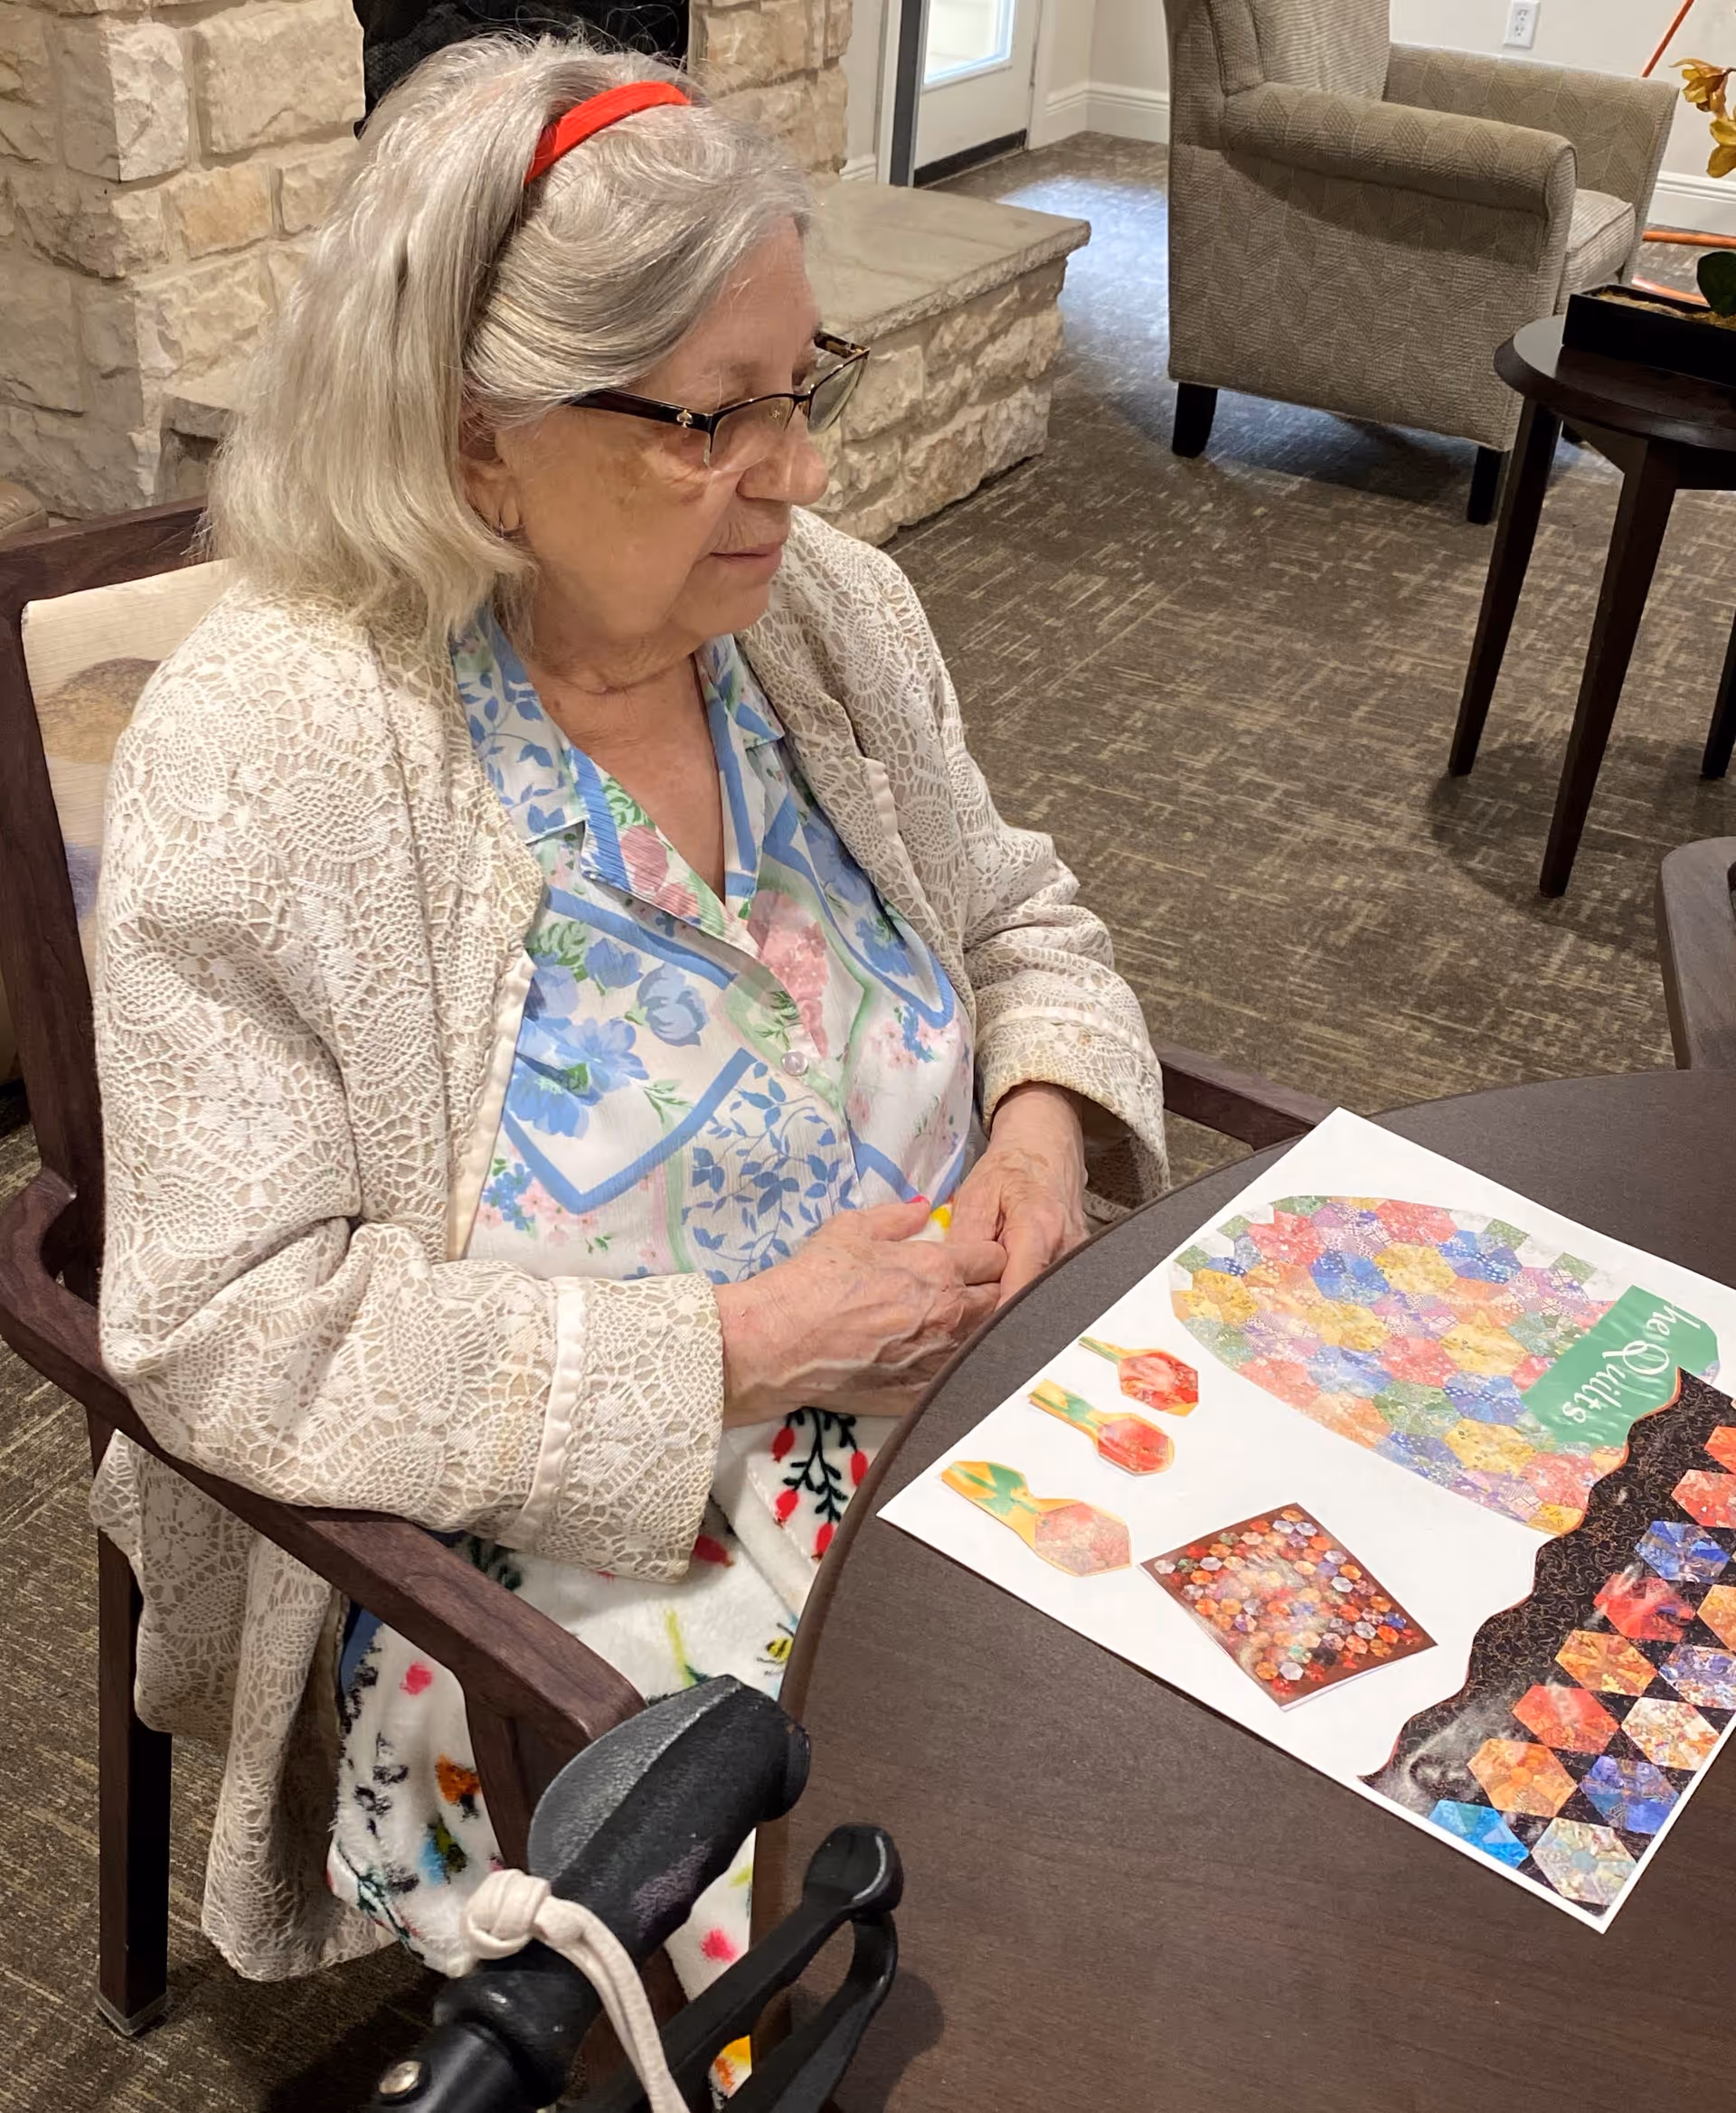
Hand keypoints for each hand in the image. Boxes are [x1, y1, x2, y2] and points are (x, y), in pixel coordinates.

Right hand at [714, 1198, 1006, 1425]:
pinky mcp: (925, 1391)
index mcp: (939, 1268)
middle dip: (993, 1289)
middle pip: (1002, 1299)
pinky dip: (957, 1363)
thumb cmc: (813, 1281)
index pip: (995, 1257)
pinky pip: (960, 1375)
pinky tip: (936, 1356)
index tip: (973, 1258)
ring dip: (980, 1328)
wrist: (780, 1343)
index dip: (986, 1254)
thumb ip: (895, 1217)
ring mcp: (942, 1358)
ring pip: (987, 1340)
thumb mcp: (850, 1229)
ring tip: (955, 1324)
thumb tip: (920, 1209)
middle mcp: (951, 1313)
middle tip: (970, 1289)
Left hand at [950, 1082, 1087, 1306]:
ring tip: (985, 1301)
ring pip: (1041, 1300)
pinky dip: (1023, 1294)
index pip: (1019, 1291)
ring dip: (1012, 1305)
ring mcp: (1076, 1260)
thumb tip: (953, 1282)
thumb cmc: (1010, 1169)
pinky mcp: (1076, 1266)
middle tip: (969, 1322)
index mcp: (1039, 1229)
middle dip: (1000, 1316)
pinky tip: (1004, 1289)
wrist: (1045, 1148)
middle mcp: (1067, 1250)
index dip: (995, 1318)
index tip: (970, 1334)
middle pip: (1032, 1302)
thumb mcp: (976, 1195)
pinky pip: (1047, 1291)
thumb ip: (965, 1239)